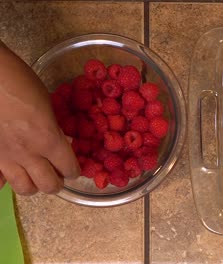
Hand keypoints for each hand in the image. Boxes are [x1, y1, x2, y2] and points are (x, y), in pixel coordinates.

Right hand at [0, 42, 79, 194]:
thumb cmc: (19, 81)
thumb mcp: (46, 104)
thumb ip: (53, 127)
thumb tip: (57, 140)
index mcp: (48, 139)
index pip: (69, 168)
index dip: (75, 170)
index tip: (74, 167)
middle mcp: (28, 154)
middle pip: (49, 186)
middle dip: (57, 181)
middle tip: (57, 173)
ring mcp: (5, 157)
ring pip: (24, 189)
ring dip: (34, 184)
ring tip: (35, 175)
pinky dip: (4, 181)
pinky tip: (9, 172)